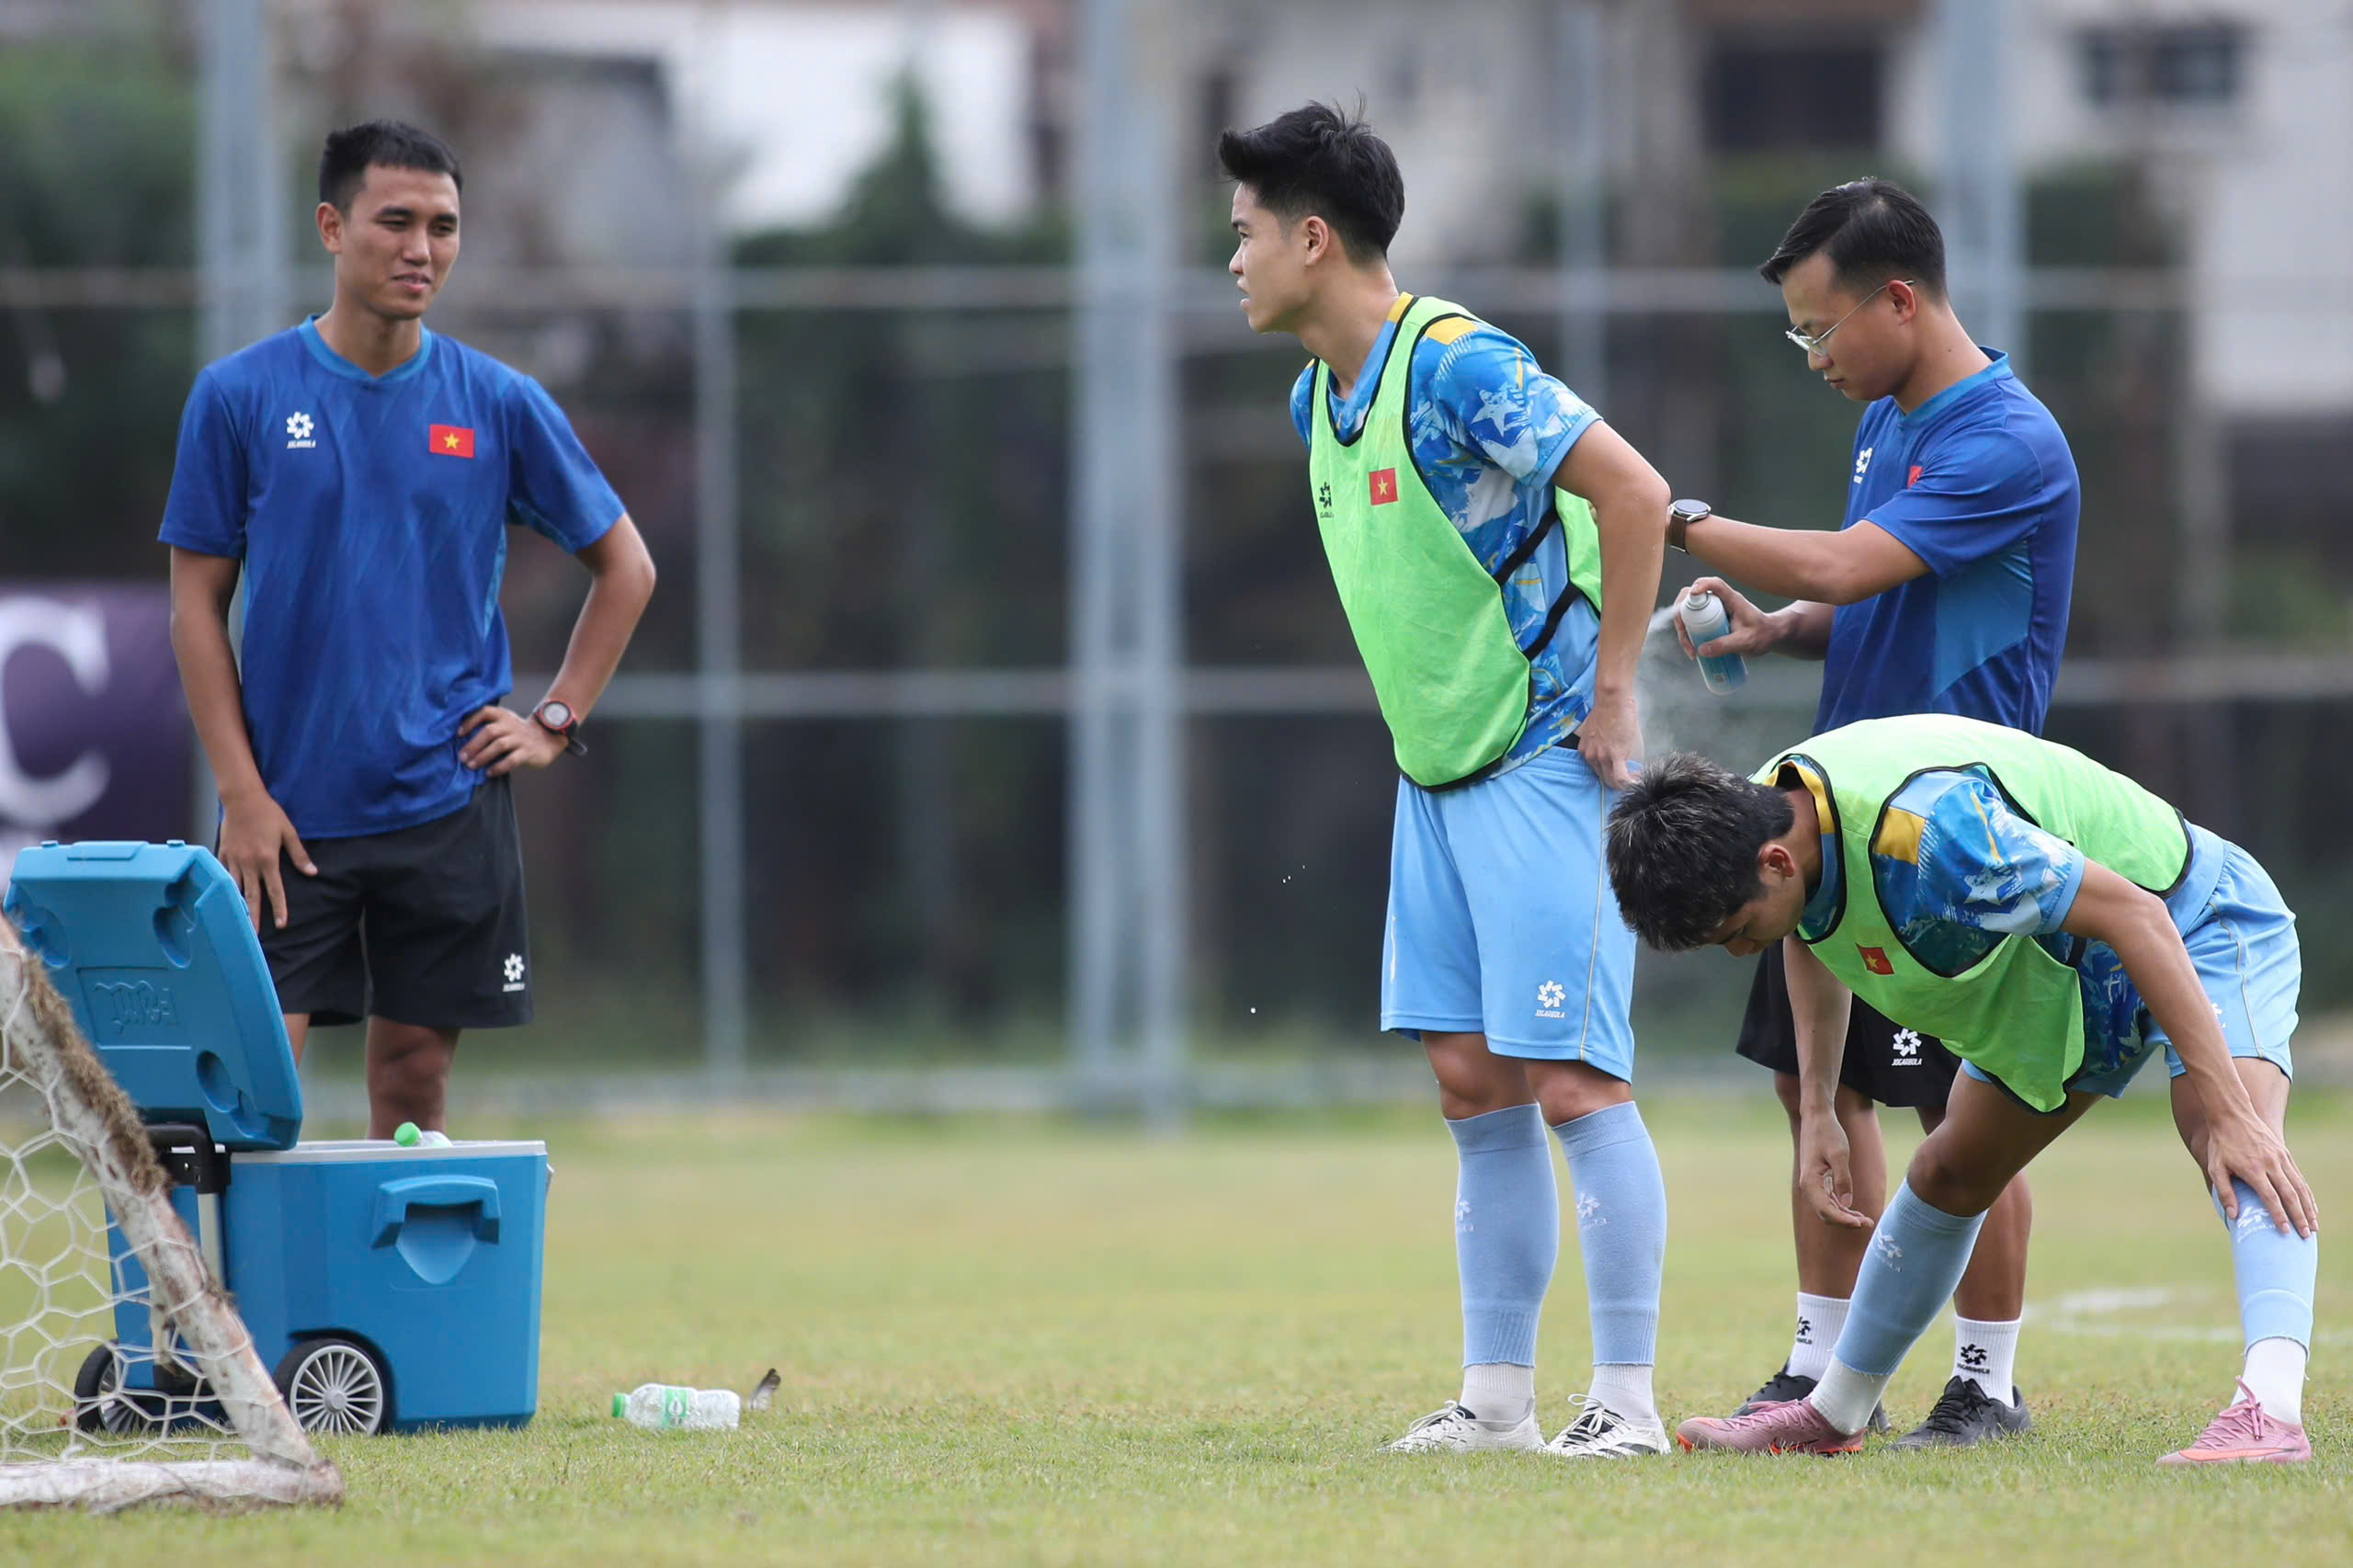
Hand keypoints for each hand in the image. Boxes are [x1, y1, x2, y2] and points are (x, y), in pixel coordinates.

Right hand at [218, 789, 314, 932]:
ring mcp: (234, 860)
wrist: (242, 799)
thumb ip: (299, 855)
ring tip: (236, 922)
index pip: (275, 890)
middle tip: (253, 935)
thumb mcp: (289, 832)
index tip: (282, 924)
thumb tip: (312, 872)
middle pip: (252, 896)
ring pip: (234, 888)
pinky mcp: (223, 853)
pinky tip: (222, 898)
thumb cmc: (268, 814)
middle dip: (254, 917)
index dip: (279, 908)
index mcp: (268, 860)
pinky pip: (222, 874)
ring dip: (236, 906)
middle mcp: (249, 863)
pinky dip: (223, 887)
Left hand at [459, 705, 567, 776]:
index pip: (485, 712)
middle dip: (473, 745)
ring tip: (472, 766)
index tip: (458, 734)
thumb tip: (463, 742)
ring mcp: (521, 738)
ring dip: (483, 756)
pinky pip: (512, 760)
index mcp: (503, 715)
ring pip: (499, 745)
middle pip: (489, 731)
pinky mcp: (528, 752)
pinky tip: (490, 773)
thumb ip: (489, 727)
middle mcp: (512, 725)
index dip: (470, 722)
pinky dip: (499, 767)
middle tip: (462, 757)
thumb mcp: (505, 724)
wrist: (547, 738)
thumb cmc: (518, 734)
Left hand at [1577, 688, 1642, 790]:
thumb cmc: (1608, 710)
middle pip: (1603, 778)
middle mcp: (1591, 756)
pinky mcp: (1615, 756)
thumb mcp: (1597, 731)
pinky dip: (1630, 782)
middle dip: (1616, 781)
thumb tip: (1612, 747)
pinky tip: (1638, 779)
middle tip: (1630, 777)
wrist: (1612, 701)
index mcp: (1585, 750)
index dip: (1609, 773)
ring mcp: (1602, 757)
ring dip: (1625, 784)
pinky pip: (1621, 778)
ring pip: (1612, 781)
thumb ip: (1601, 743)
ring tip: (1636, 778)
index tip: (1620, 771)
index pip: (1596, 770)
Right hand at [1673, 577, 1782, 659]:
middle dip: (1682, 614)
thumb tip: (1702, 650)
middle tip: (1683, 632)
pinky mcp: (1710, 620)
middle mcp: (1720, 601)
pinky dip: (1688, 634)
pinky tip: (1694, 650)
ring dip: (1683, 628)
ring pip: (1689, 611)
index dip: (1701, 585)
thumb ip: (1726, 645)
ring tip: (1690, 649)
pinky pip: (1693, 622)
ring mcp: (1713, 610)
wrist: (1769, 636)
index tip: (1693, 595)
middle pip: (1692, 597)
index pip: (1715, 584)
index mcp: (1732, 599)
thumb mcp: (1745, 642)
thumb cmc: (1762, 635)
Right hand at [1797, 1110, 1870, 1228]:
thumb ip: (1843, 1179)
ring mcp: (1813, 1184)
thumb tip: (1847, 1202)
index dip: (1843, 1220)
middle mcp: (1809, 1186)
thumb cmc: (1828, 1133)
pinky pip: (1829, 1199)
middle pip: (1826, 1213)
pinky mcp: (1818, 1180)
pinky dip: (1841, 1206)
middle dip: (1846, 1221)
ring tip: (1866, 1219)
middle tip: (1869, 1223)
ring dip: (1845, 1216)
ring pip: (1828, 1208)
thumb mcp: (1839, 1154)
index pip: (1826, 1210)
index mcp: (1810, 1182)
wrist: (1817, 1117)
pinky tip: (1854, 1209)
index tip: (1860, 1223)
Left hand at [2205, 1110, 2318, 1237]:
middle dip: (2300, 1217)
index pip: (2271, 1198)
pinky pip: (2299, 1177)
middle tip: (2306, 1235)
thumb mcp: (2216, 1167)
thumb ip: (2225, 1192)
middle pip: (2290, 1195)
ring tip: (2314, 1225)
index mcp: (2253, 1170)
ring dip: (2308, 1207)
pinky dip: (2307, 1193)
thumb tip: (2234, 1216)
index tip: (2286, 1231)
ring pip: (2299, 1187)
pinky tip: (2311, 1205)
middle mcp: (2271, 1164)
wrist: (2232, 1114)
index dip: (2280, 1216)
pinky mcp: (2285, 1153)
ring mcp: (2280, 1158)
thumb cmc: (2221, 1144)